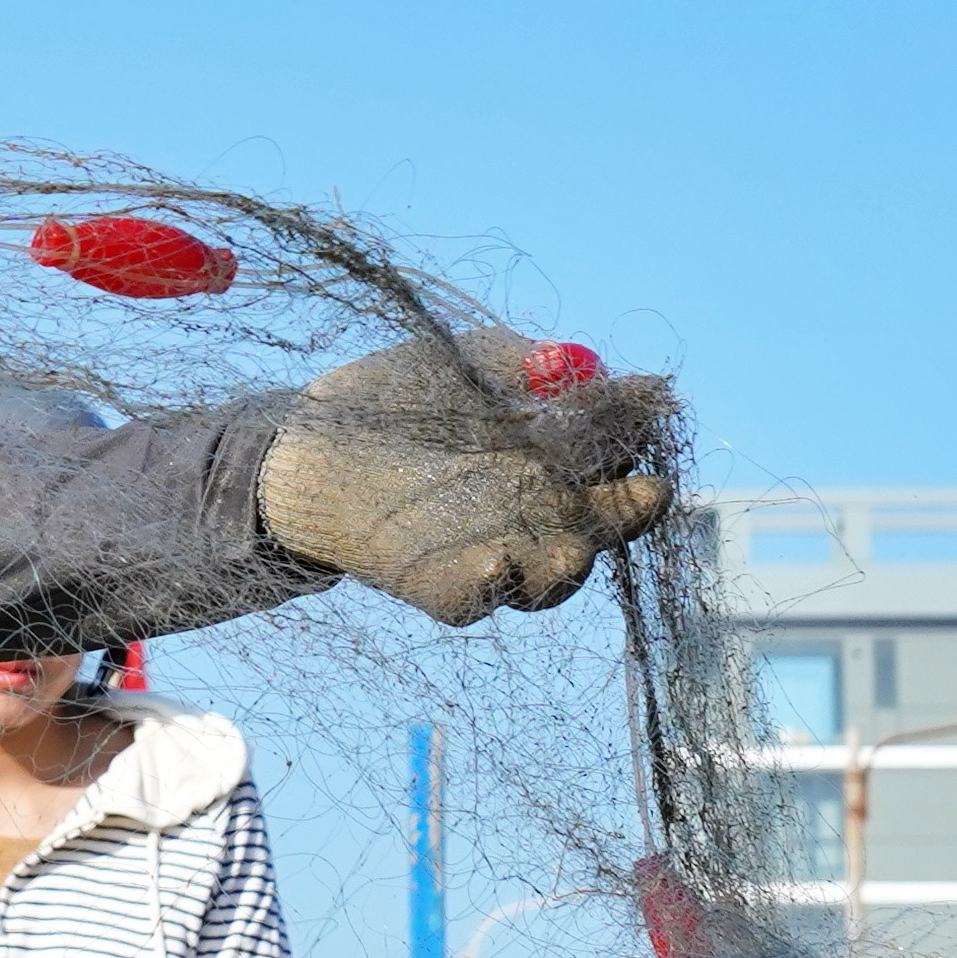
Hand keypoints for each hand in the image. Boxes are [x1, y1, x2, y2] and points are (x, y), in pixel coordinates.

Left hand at [260, 326, 679, 623]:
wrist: (313, 443)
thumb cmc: (398, 397)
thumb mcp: (465, 359)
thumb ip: (521, 361)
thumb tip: (578, 366)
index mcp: (558, 464)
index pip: (625, 466)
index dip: (642, 444)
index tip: (642, 421)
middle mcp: (540, 517)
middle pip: (608, 530)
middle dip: (629, 514)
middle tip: (642, 492)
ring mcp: (497, 556)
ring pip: (554, 578)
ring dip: (569, 564)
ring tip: (570, 547)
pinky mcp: (446, 587)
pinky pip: (479, 597)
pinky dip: (490, 584)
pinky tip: (492, 559)